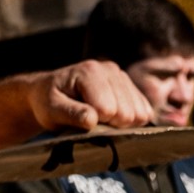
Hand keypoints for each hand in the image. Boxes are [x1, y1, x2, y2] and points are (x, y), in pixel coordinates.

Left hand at [28, 59, 156, 132]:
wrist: (49, 93)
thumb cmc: (48, 101)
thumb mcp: (50, 110)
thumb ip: (71, 114)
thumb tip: (92, 119)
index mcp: (90, 71)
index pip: (108, 110)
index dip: (95, 122)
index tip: (81, 117)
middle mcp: (109, 69)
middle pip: (127, 113)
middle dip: (109, 124)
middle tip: (90, 118)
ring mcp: (122, 77)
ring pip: (139, 114)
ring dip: (121, 123)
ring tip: (100, 116)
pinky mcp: (131, 88)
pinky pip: (145, 113)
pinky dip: (132, 121)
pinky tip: (113, 117)